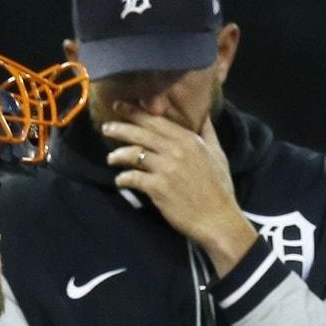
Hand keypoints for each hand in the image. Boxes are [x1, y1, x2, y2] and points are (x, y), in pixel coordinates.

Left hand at [103, 105, 257, 274]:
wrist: (218, 219)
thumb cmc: (219, 188)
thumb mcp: (218, 154)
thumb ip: (208, 133)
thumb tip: (204, 115)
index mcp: (189, 140)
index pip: (156, 121)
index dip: (135, 113)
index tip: (119, 107)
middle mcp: (176, 150)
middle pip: (141, 133)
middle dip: (120, 128)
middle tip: (106, 128)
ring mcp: (165, 168)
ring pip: (133, 154)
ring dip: (118, 155)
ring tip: (111, 158)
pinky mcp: (157, 188)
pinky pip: (133, 177)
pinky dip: (123, 178)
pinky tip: (120, 180)